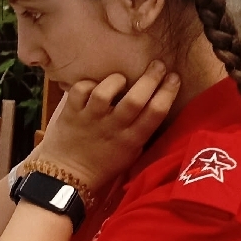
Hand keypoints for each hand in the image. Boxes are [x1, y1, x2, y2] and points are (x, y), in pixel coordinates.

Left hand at [32, 61, 181, 194]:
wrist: (67, 175)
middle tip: (158, 65)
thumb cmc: (102, 164)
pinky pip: (80, 90)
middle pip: (136, 99)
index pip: (156, 113)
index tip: (174, 77)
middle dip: (151, 78)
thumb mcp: (130, 153)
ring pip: (105, 93)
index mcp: (132, 140)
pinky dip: (88, 83)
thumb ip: (141, 131)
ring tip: (121, 78)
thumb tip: (156, 104)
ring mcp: (90, 120)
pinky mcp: (71, 113)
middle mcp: (113, 128)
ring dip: (116, 80)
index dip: (168, 92)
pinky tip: (93, 85)